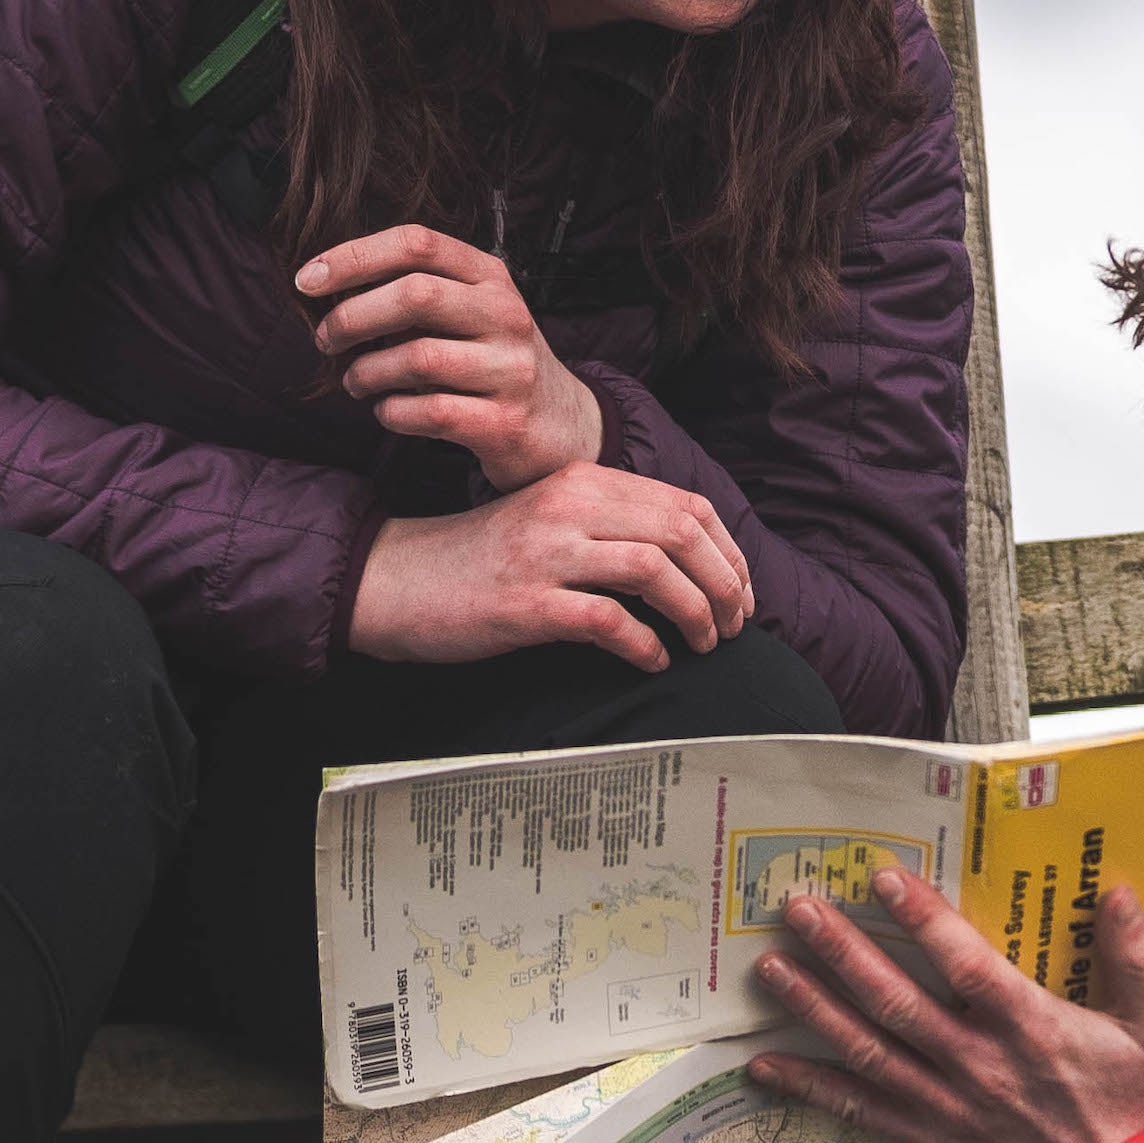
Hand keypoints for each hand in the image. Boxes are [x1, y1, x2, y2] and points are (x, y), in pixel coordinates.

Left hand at [300, 224, 605, 488]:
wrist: (561, 425)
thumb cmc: (492, 362)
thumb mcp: (469, 312)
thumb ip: (415, 293)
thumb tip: (326, 286)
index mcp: (490, 276)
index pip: (417, 243)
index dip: (354, 257)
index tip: (307, 281)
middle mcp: (506, 314)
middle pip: (414, 295)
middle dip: (352, 317)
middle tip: (327, 339)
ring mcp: (511, 369)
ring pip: (417, 358)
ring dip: (367, 373)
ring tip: (355, 381)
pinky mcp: (505, 421)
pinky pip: (429, 412)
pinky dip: (392, 413)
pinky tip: (387, 411)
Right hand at [348, 465, 755, 671]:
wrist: (400, 580)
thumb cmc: (485, 559)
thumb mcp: (554, 521)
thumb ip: (614, 527)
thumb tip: (695, 564)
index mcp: (583, 480)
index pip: (687, 504)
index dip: (729, 552)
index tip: (743, 591)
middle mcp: (569, 506)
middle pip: (682, 532)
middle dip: (725, 584)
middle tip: (735, 624)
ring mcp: (547, 553)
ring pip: (655, 570)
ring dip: (695, 613)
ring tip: (704, 644)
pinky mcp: (527, 603)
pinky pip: (610, 621)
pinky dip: (645, 645)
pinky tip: (653, 662)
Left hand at [748, 871, 1143, 1142]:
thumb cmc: (1136, 1103)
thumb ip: (1137, 959)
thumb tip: (1115, 892)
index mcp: (1034, 1030)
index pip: (969, 967)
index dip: (924, 921)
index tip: (883, 879)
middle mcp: (981, 1067)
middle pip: (898, 1003)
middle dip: (845, 953)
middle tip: (800, 910)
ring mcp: (949, 1108)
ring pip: (869, 1052)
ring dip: (815, 1009)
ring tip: (771, 969)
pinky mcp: (930, 1140)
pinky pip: (861, 1111)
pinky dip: (811, 1089)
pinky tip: (764, 1066)